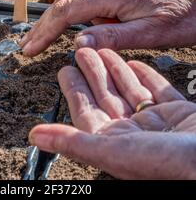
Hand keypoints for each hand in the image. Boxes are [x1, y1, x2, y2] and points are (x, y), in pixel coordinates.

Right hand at [21, 0, 195, 55]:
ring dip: (63, 17)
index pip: (67, 10)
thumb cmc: (185, 15)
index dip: (45, 31)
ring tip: (52, 39)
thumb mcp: (150, 34)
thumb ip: (112, 37)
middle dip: (46, 22)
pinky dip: (82, 10)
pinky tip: (87, 26)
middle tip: (30, 44)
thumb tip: (77, 43)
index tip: (30, 49)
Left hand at [29, 48, 195, 179]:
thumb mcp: (112, 150)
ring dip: (116, 70)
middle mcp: (134, 133)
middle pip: (107, 96)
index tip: (64, 70)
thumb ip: (73, 140)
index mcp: (114, 142)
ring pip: (130, 90)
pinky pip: (157, 90)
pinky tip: (136, 64)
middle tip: (81, 50)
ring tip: (104, 51)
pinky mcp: (178, 114)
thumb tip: (36, 136)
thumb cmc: (166, 164)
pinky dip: (145, 75)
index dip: (73, 90)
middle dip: (93, 73)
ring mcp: (157, 123)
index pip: (87, 111)